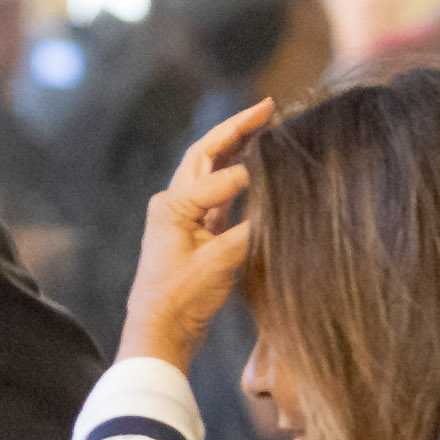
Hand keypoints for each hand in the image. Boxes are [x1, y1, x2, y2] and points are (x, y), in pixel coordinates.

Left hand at [118, 99, 270, 368]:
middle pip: (207, 154)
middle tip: (269, 105)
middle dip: (237, 128)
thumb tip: (276, 197)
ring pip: (213, 170)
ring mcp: (183, 217)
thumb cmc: (181, 298)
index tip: (279, 164)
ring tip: (267, 124)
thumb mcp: (218, 261)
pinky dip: (241, 177)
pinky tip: (260, 167)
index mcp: (171, 204)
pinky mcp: (196, 233)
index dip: (249, 166)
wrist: (161, 333)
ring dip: (238, 147)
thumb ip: (247, 226)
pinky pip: (221, 195)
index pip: (216, 170)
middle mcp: (173, 204)